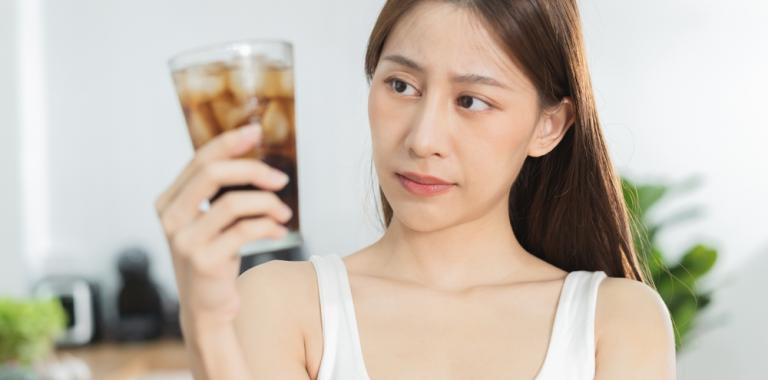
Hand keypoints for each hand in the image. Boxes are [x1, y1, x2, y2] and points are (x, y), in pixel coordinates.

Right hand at [154, 124, 292, 324]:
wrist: (207, 309)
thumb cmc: (215, 257)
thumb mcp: (210, 221)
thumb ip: (219, 192)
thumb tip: (253, 156)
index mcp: (168, 201)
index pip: (200, 160)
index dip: (229, 142)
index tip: (256, 131)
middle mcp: (170, 219)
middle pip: (213, 173)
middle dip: (253, 169)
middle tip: (282, 178)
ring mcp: (184, 241)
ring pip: (234, 203)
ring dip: (268, 203)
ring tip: (284, 212)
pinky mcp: (203, 261)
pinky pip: (245, 230)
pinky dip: (269, 226)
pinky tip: (279, 231)